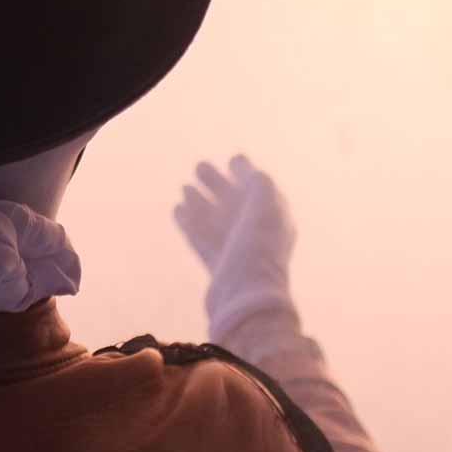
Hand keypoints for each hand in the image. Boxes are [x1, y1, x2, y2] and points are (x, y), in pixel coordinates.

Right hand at [172, 153, 297, 341]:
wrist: (247, 293)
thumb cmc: (259, 246)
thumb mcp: (265, 205)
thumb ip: (258, 184)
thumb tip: (248, 170)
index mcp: (274, 219)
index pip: (261, 191)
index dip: (247, 174)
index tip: (233, 158)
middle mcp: (256, 232)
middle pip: (235, 203)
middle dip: (218, 183)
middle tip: (199, 166)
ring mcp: (236, 249)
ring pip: (216, 220)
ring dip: (201, 201)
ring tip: (184, 186)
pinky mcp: (218, 264)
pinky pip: (202, 237)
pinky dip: (190, 222)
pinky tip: (177, 209)